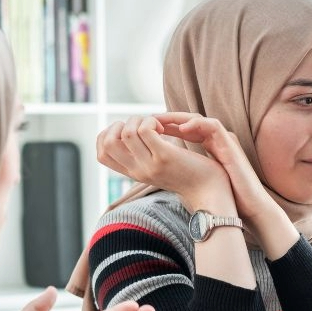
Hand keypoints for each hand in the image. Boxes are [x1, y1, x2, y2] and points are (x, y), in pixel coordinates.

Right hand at [95, 115, 232, 210]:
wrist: (210, 190)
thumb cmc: (188, 173)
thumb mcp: (158, 166)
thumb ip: (142, 154)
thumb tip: (129, 132)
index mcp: (133, 173)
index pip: (101, 153)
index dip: (108, 135)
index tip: (130, 131)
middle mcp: (137, 171)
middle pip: (107, 142)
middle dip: (123, 124)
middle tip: (144, 126)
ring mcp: (149, 164)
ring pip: (127, 132)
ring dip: (141, 119)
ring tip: (158, 126)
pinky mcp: (164, 157)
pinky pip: (145, 130)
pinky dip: (153, 121)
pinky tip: (165, 128)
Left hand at [154, 112, 277, 222]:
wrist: (248, 207)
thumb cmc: (225, 197)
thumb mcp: (199, 179)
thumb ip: (185, 170)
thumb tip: (160, 172)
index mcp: (208, 146)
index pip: (182, 130)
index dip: (163, 128)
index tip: (143, 131)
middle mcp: (215, 140)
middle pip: (187, 121)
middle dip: (166, 119)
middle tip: (147, 120)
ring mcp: (223, 140)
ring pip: (198, 119)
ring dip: (177, 118)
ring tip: (159, 122)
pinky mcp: (231, 144)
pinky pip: (213, 125)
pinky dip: (197, 125)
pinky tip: (181, 129)